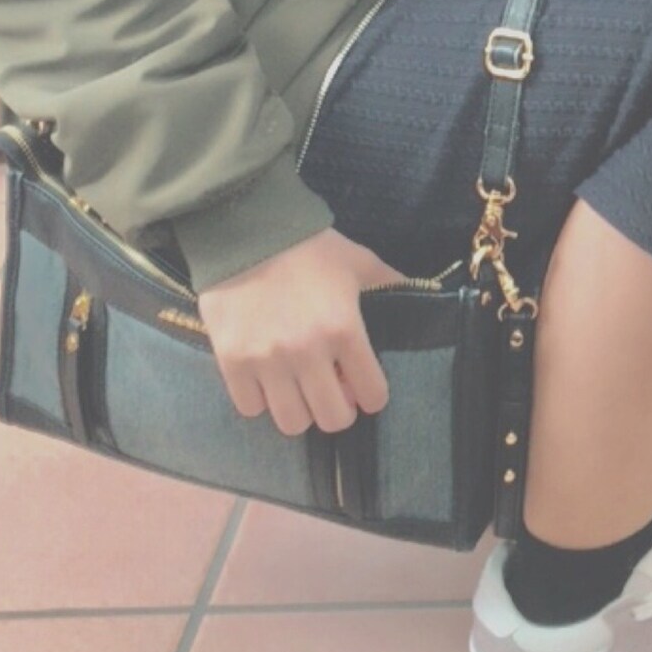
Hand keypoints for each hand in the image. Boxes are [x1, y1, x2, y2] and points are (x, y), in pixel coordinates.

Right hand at [197, 229, 406, 435]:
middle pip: (333, 419)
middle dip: (338, 408)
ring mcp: (266, 360)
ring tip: (297, 385)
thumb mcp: (357, 261)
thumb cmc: (308, 246)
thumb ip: (389, 282)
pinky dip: (260, 398)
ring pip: (291, 423)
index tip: (361, 383)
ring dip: (299, 408)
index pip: (373, 395)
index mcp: (344, 329)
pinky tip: (265, 376)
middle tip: (330, 388)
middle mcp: (307, 352)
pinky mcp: (231, 360)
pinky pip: (250, 408)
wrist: (246, 229)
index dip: (372, 394)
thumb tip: (420, 291)